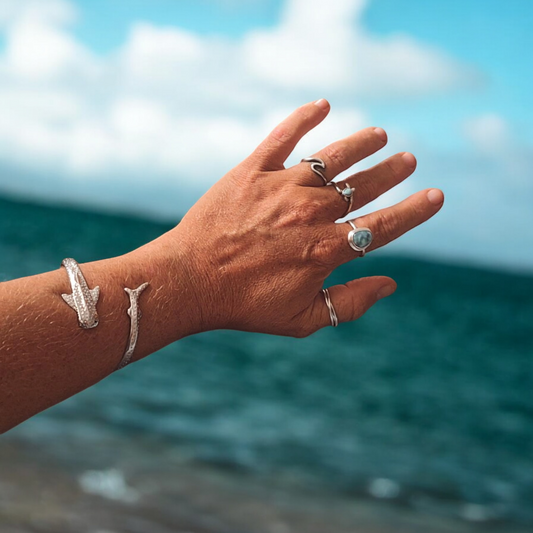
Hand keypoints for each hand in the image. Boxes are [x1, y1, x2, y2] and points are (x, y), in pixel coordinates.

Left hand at [161, 99, 443, 337]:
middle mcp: (310, 213)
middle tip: (406, 160)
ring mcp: (282, 187)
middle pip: (363, 186)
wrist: (188, 282)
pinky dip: (305, 117)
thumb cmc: (244, 304)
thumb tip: (390, 284)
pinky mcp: (252, 171)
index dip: (414, 210)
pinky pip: (283, 135)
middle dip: (391, 171)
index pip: (384, 226)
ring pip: (333, 158)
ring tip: (380, 135)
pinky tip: (323, 104)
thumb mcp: (304, 320)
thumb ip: (351, 304)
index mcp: (326, 250)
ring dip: (362, 144)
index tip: (435, 195)